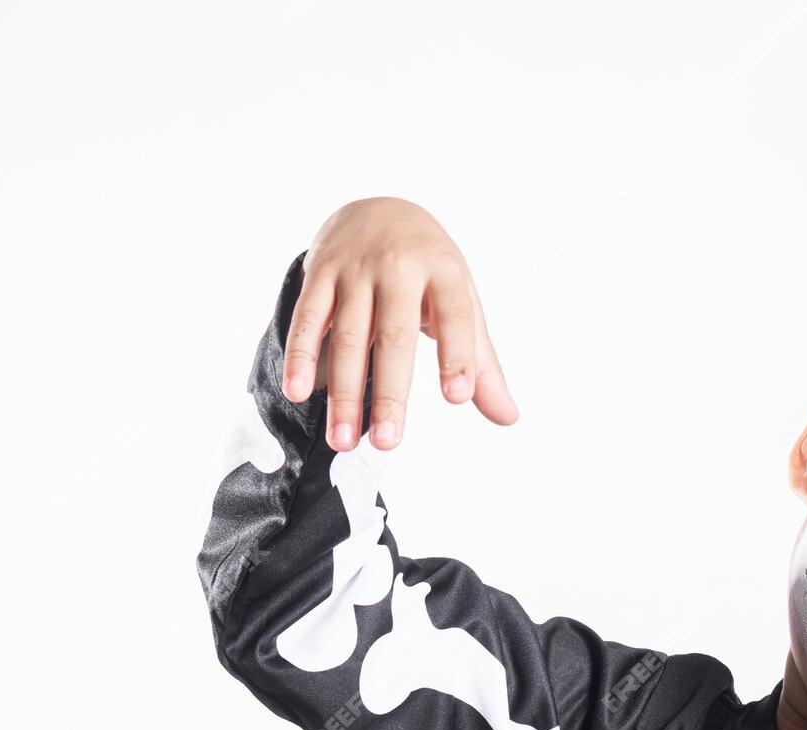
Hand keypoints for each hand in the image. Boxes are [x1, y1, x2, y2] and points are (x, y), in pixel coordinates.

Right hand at [281, 197, 517, 449]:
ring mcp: (355, 269)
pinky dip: (301, 356)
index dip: (458, 355)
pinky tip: (297, 393)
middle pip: (394, 336)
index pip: (455, 316)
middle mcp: (399, 267)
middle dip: (390, 393)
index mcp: (444, 272)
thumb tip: (509, 418)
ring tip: (346, 440)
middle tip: (388, 444)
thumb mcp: (461, 303)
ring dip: (344, 393)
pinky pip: (307, 318)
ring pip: (348, 336)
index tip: (459, 398)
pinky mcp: (319, 273)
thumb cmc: (429, 271)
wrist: (377, 208)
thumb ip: (481, 363)